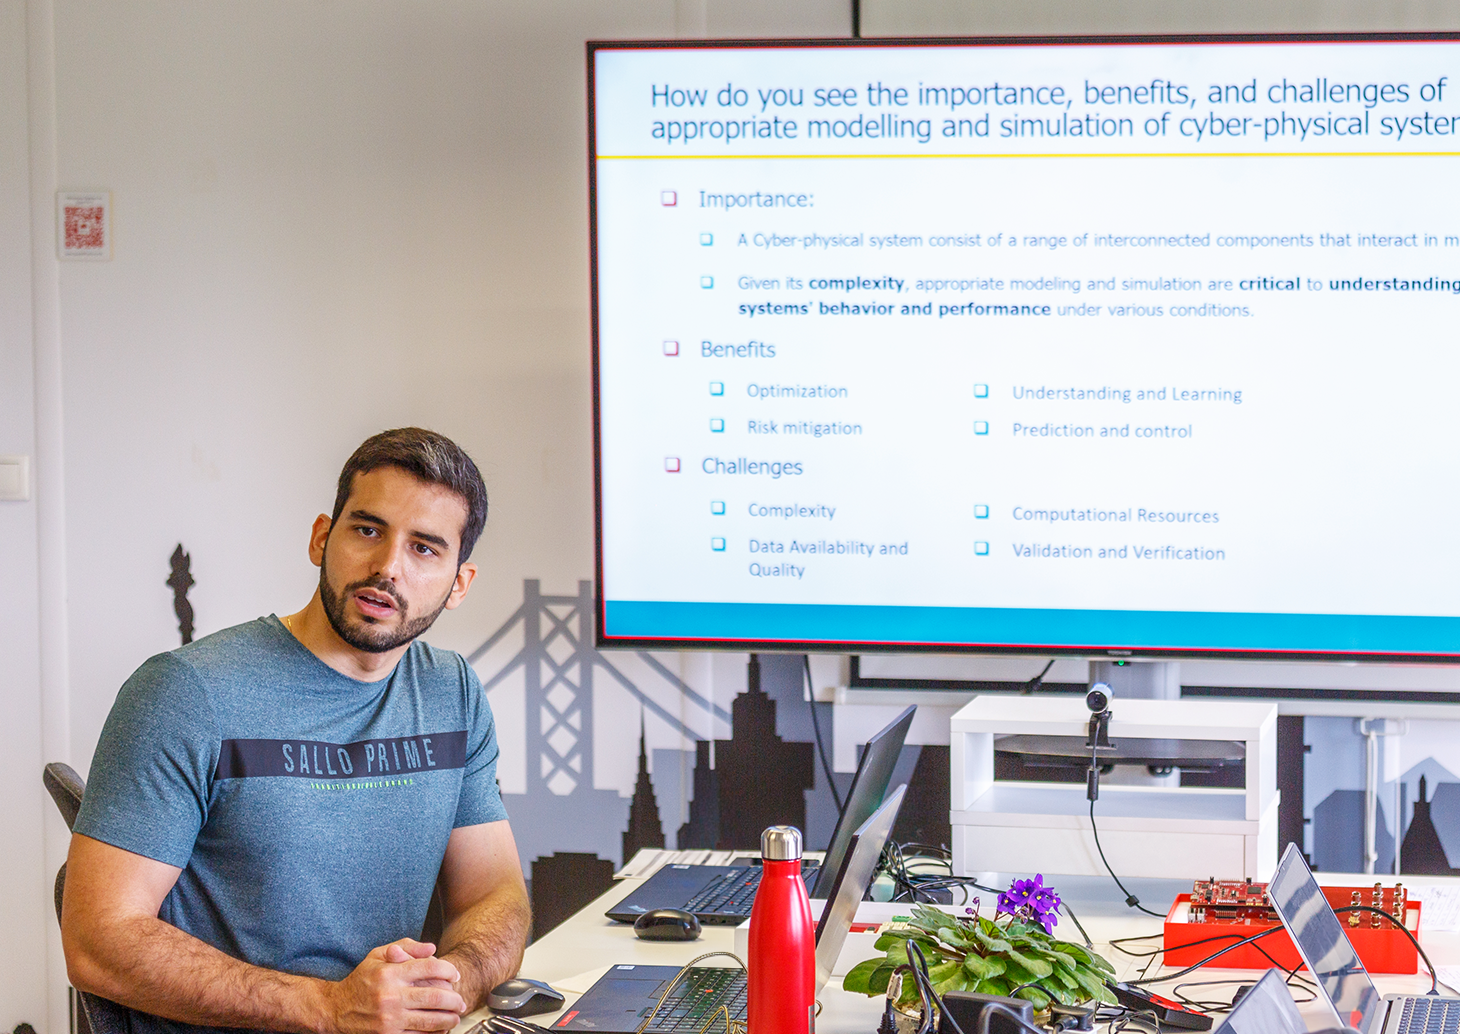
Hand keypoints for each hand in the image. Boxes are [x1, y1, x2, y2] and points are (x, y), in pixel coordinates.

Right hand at [322, 938, 465, 1033]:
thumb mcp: (377, 956)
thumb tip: (432, 949)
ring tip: (455, 1016)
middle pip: (435, 996)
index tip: (455, 975)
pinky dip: (432, 1033)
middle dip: (454, 1000)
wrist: (335, 1010)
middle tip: (461, 1001)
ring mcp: (390, 1019)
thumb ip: (406, 946)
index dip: (449, 971)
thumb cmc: (360, 981)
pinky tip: (439, 1029)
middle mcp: (391, 996)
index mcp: (390, 973)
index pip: (429, 968)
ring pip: (430, 1019)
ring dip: (448, 1019)